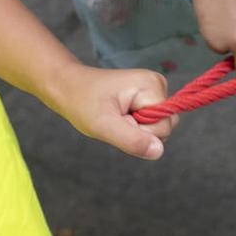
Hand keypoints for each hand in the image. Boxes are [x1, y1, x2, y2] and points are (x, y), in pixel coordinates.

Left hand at [44, 63, 175, 159]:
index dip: (140, 131)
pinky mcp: (148, 96)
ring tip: (115, 117)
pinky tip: (119, 115)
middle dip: (139, 131)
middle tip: (115, 119)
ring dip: (136, 129)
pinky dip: (135, 124)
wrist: (69, 87)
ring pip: (158, 125)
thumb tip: (159, 151)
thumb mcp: (104, 126)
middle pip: (165, 125)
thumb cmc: (83, 103)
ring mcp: (154, 89)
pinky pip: (151, 121)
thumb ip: (132, 140)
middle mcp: (158, 84)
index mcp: (151, 85)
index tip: (117, 120)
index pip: (164, 126)